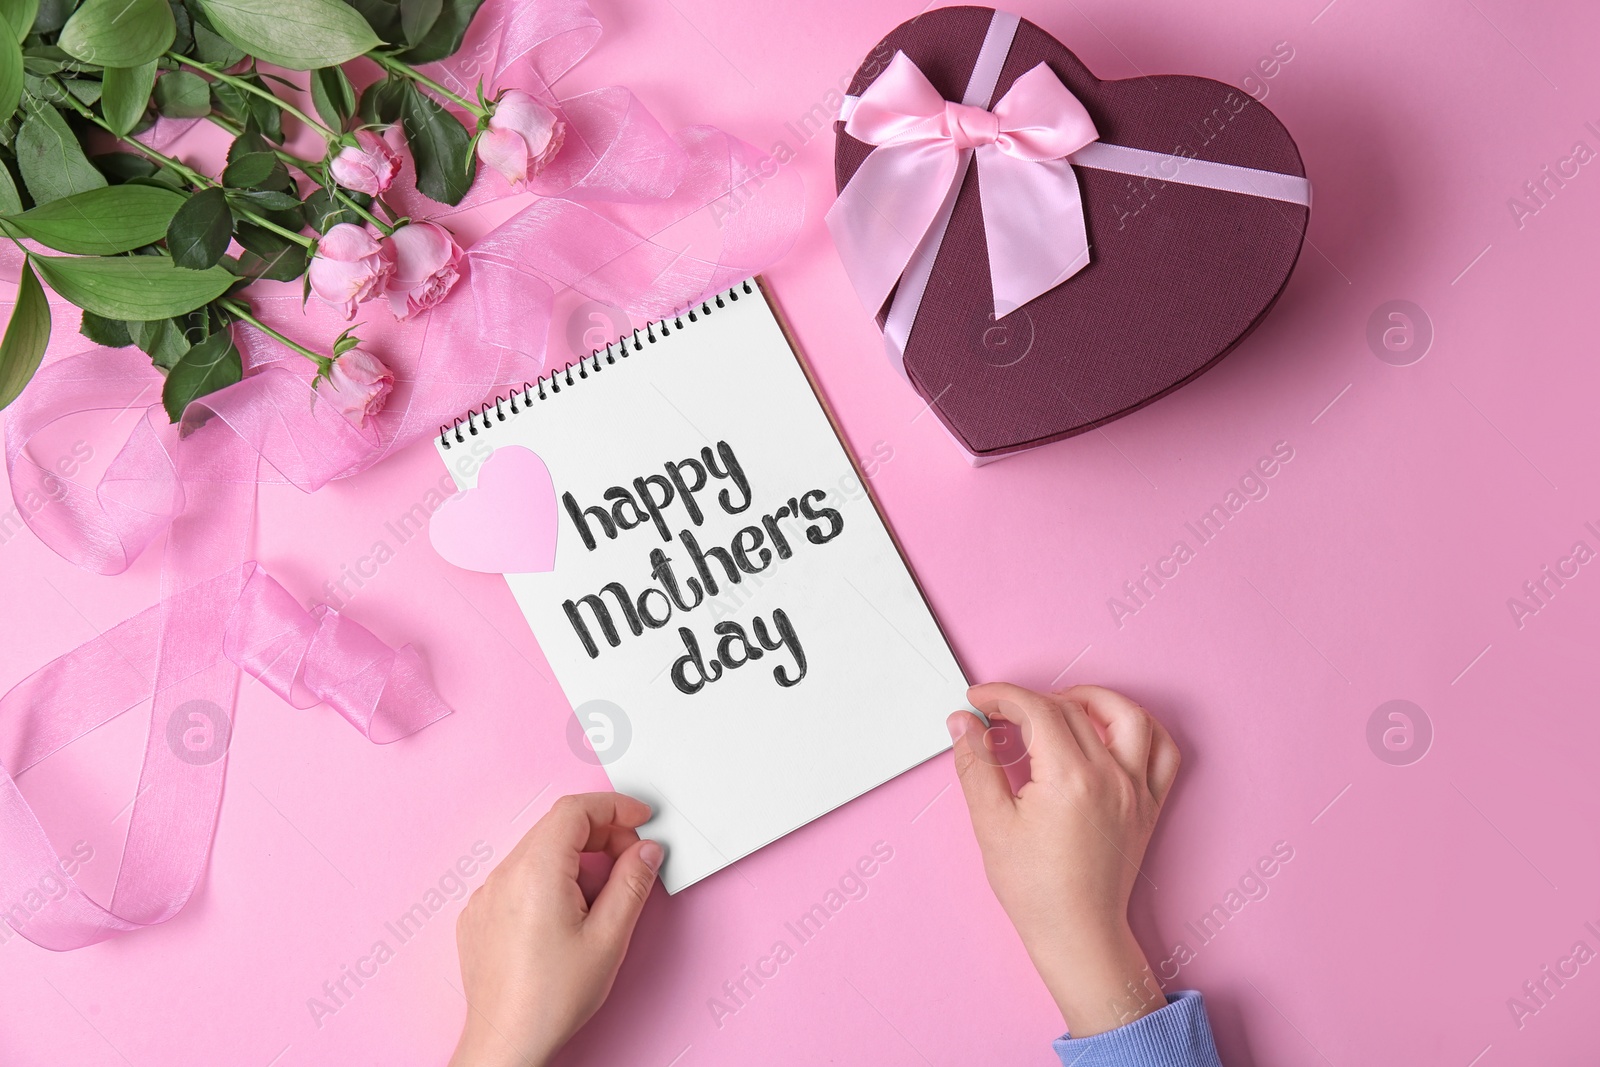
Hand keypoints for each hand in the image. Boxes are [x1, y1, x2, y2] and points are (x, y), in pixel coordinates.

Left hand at [450, 792, 663, 1066]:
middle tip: (631, 862)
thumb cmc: (552, 999)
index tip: (641, 819)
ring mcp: (486, 895)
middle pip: (556, 828)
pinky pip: (518, 878)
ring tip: (600, 900)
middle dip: (600, 835)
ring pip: (538, 853)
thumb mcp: (609, 939)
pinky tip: (567, 918)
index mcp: (536, 871)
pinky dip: (549, 881)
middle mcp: (504, 875)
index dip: (614, 808)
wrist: (506, 1042)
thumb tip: (646, 851)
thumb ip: (632, 884)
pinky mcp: (478, 915)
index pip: (575, 810)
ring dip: (576, 860)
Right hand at [947, 683, 1180, 1036]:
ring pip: (1129, 717)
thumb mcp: (991, 824)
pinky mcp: (1149, 804)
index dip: (1003, 697)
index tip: (980, 701)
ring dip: (1093, 700)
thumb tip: (964, 723)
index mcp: (1069, 779)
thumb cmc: (1035, 890)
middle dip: (1031, 701)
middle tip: (1001, 716)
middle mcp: (1110, 777)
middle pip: (1072, 710)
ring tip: (1061, 706)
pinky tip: (1113, 731)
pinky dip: (1143, 729)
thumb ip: (976, 766)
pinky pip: (1163, 751)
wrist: (1077, 932)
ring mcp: (1136, 790)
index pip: (1037, 710)